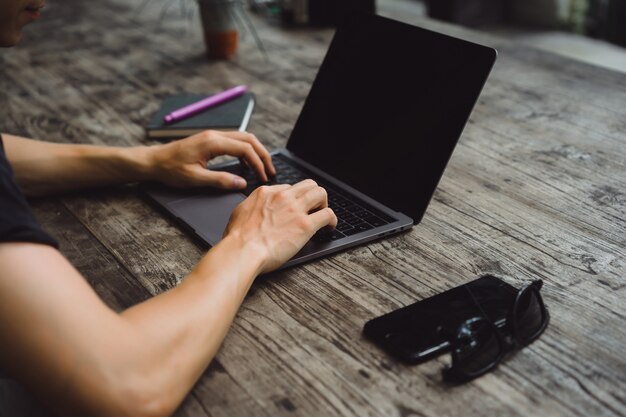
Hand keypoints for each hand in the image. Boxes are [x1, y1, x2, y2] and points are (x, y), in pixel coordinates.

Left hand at [147, 130, 275, 188]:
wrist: (154, 161)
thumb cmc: (171, 170)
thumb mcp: (196, 179)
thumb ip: (221, 181)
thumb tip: (242, 183)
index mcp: (213, 142)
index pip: (245, 149)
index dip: (258, 163)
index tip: (264, 178)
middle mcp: (215, 135)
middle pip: (249, 139)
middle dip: (262, 155)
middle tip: (271, 171)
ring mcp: (213, 136)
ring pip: (243, 138)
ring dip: (255, 152)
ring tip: (262, 168)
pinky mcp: (210, 140)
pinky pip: (234, 142)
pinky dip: (245, 152)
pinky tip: (244, 166)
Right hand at [223, 180, 337, 272]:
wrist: (242, 250)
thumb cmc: (237, 239)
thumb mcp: (239, 212)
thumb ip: (251, 206)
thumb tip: (255, 209)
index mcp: (266, 193)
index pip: (288, 188)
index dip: (294, 199)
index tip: (295, 209)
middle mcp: (282, 197)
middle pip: (308, 185)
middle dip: (312, 196)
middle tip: (313, 209)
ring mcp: (295, 210)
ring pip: (320, 193)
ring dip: (323, 204)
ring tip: (321, 216)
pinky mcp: (305, 225)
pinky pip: (328, 214)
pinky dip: (332, 220)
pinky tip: (329, 227)